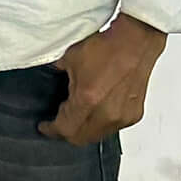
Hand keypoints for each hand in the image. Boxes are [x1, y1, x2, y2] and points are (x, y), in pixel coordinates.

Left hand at [44, 15, 167, 146]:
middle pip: (81, 138)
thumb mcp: (69, 59)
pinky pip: (112, 128)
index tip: (44, 127)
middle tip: (56, 124)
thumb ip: (56, 75)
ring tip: (74, 117)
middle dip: (65, 133)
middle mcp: (107, 113)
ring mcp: (123, 116)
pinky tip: (93, 113)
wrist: (136, 42)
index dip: (51, 130)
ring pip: (97, 135)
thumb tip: (48, 80)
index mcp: (88, 100)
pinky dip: (99, 124)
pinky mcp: (134, 114)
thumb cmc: (106, 48)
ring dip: (83, 130)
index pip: (65, 129)